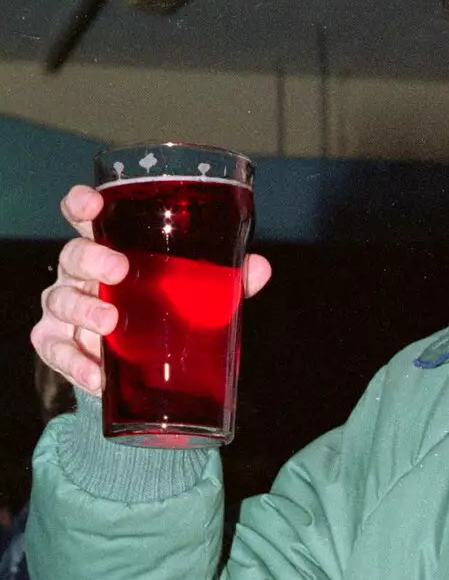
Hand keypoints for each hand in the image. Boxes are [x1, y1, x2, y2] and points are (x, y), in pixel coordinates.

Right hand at [31, 185, 271, 394]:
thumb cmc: (156, 312)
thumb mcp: (189, 294)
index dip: (81, 205)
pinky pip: (57, 351)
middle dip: (92, 257)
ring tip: (109, 324)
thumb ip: (222, 280)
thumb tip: (260, 267)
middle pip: (73, 255)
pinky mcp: (57, 345)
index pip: (84, 217)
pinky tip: (97, 375)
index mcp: (108, 249)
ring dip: (83, 310)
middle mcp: (79, 274)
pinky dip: (75, 364)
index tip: (92, 204)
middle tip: (119, 269)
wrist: (130, 369)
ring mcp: (63, 309)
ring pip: (60, 300)